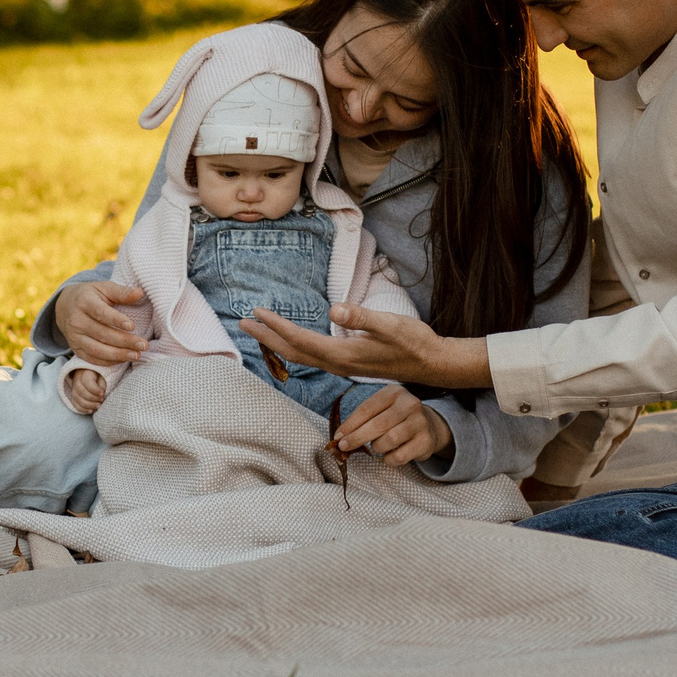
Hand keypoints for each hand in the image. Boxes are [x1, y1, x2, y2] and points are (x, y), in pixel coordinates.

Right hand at [62, 281, 149, 366]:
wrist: (65, 306)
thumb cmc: (91, 296)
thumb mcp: (104, 288)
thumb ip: (121, 292)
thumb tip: (140, 293)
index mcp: (84, 302)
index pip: (100, 312)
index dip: (116, 320)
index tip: (132, 326)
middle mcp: (76, 320)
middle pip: (102, 334)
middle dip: (124, 341)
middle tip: (143, 345)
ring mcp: (74, 337)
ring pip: (97, 349)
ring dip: (118, 354)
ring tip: (136, 355)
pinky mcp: (75, 349)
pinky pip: (92, 359)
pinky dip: (109, 361)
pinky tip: (123, 359)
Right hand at [65, 366, 109, 414]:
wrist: (96, 376)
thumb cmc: (102, 375)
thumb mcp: (105, 376)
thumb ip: (102, 383)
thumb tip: (100, 394)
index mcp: (85, 371)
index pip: (86, 381)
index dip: (94, 389)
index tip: (102, 393)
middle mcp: (77, 379)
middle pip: (80, 390)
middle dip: (92, 398)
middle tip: (101, 400)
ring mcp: (74, 388)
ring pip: (76, 398)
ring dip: (88, 405)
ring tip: (98, 406)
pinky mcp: (74, 395)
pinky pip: (75, 404)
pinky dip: (83, 409)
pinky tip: (91, 410)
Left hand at [241, 304, 491, 391]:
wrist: (433, 364)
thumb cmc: (415, 342)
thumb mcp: (391, 325)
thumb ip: (362, 317)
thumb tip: (333, 310)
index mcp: (343, 355)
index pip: (300, 340)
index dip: (276, 327)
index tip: (256, 312)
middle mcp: (338, 364)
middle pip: (293, 352)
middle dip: (266, 337)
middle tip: (243, 321)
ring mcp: (343, 365)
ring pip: (301, 356)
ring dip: (277, 343)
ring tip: (259, 330)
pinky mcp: (349, 363)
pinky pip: (312, 356)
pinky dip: (294, 347)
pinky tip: (292, 341)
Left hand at [332, 384, 453, 466]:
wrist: (428, 426)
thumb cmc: (395, 418)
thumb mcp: (381, 409)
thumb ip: (362, 419)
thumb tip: (340, 437)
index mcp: (394, 392)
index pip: (367, 409)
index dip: (349, 425)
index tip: (337, 437)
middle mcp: (410, 404)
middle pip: (377, 425)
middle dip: (357, 438)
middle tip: (344, 447)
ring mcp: (420, 422)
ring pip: (389, 440)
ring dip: (376, 447)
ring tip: (376, 446)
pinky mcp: (426, 441)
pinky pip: (400, 456)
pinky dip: (388, 459)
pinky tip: (388, 455)